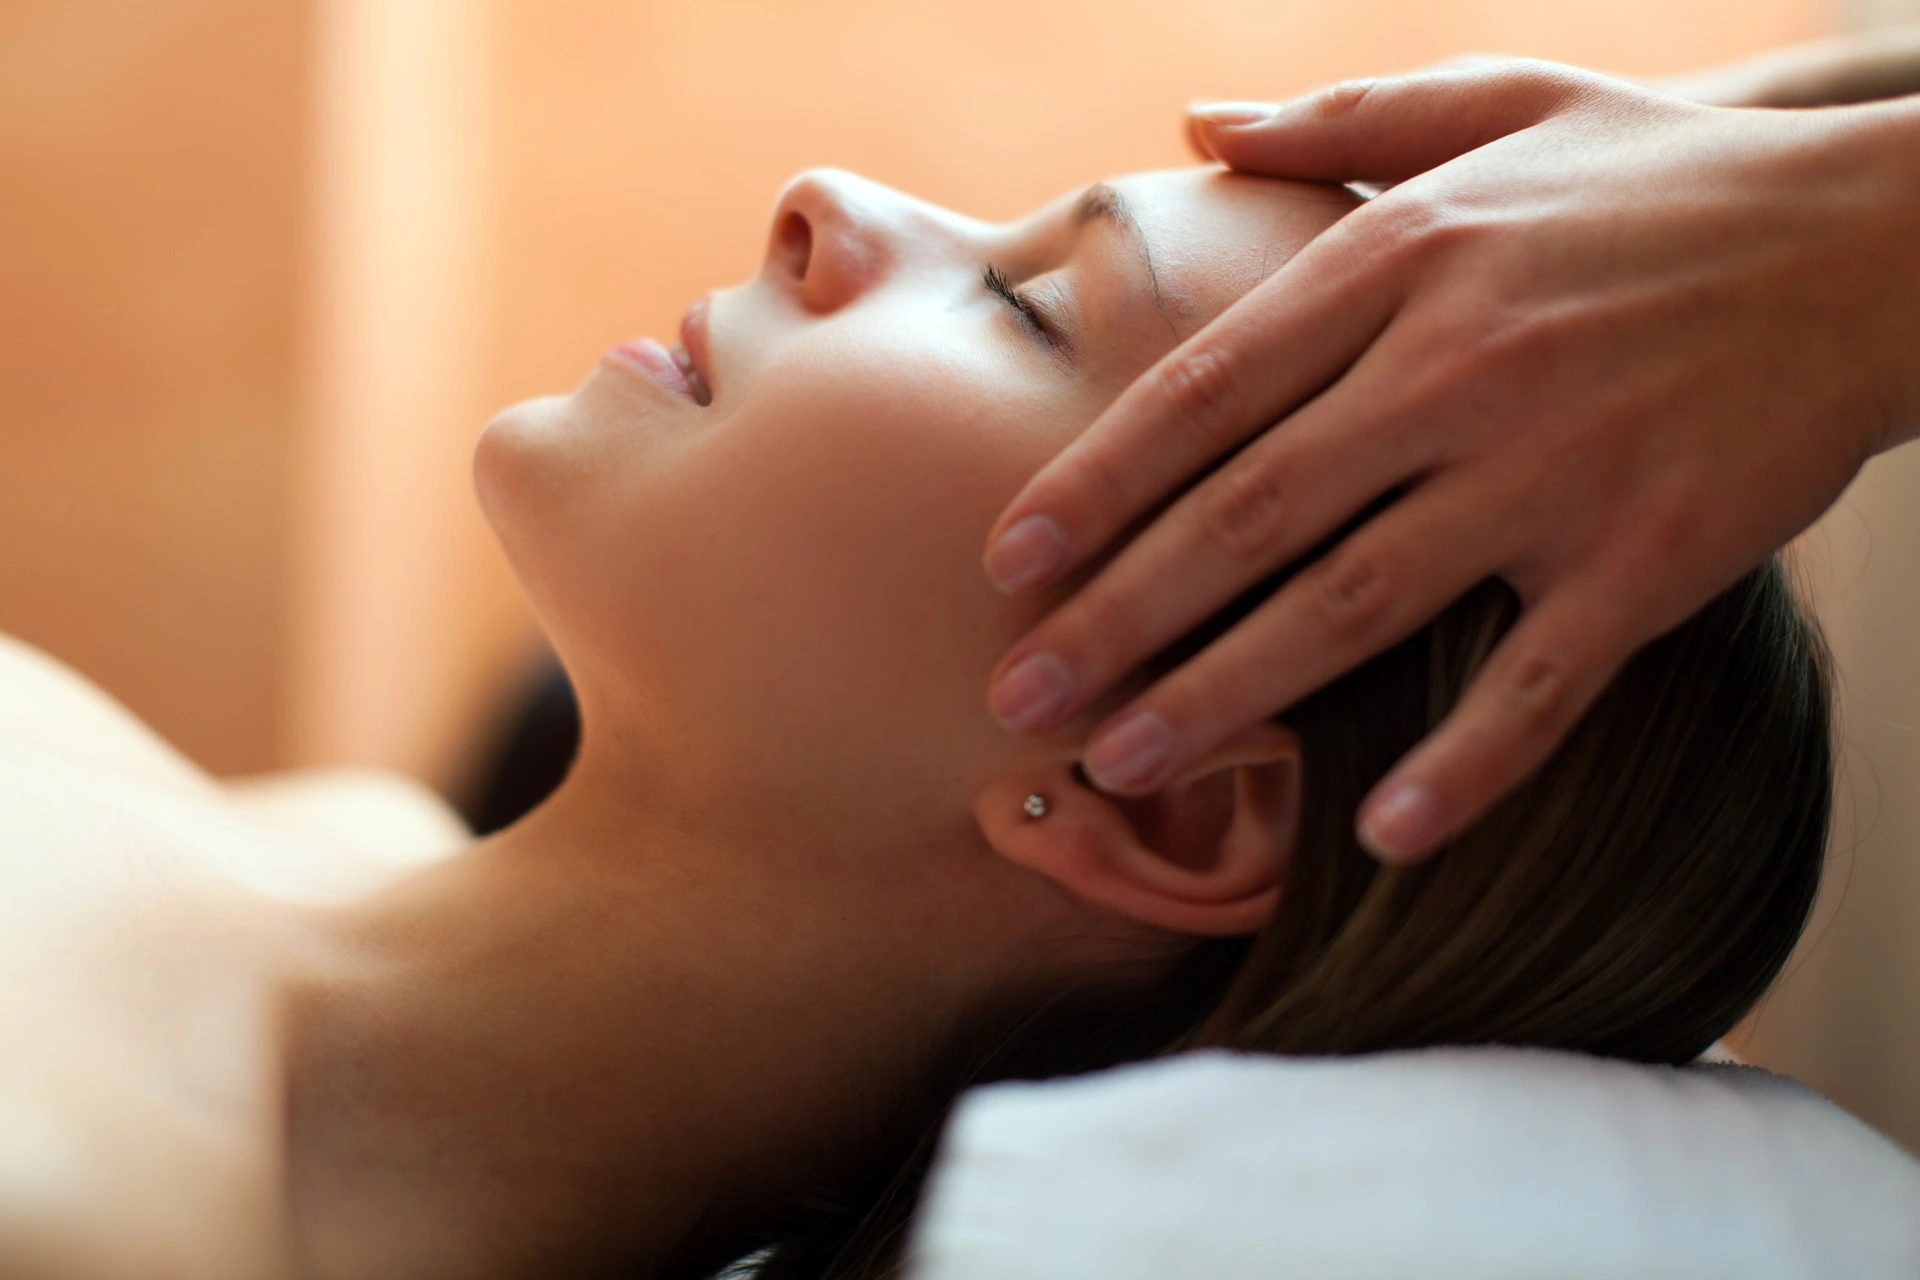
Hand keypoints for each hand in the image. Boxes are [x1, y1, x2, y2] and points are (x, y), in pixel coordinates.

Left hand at [981, 61, 1919, 861]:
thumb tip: (1194, 124)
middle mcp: (1457, 369)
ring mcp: (1556, 470)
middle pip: (1246, 517)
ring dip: (1227, 698)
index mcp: (1400, 264)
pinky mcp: (1654, 559)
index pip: (1205, 391)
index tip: (1007, 560)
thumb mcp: (1496, 103)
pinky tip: (1376, 843)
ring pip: (1353, 607)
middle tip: (1018, 699)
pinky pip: (1541, 686)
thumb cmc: (1664, 174)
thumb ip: (1335, 124)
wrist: (1881, 230)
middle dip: (1116, 616)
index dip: (1094, 483)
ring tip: (1119, 764)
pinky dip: (1464, 769)